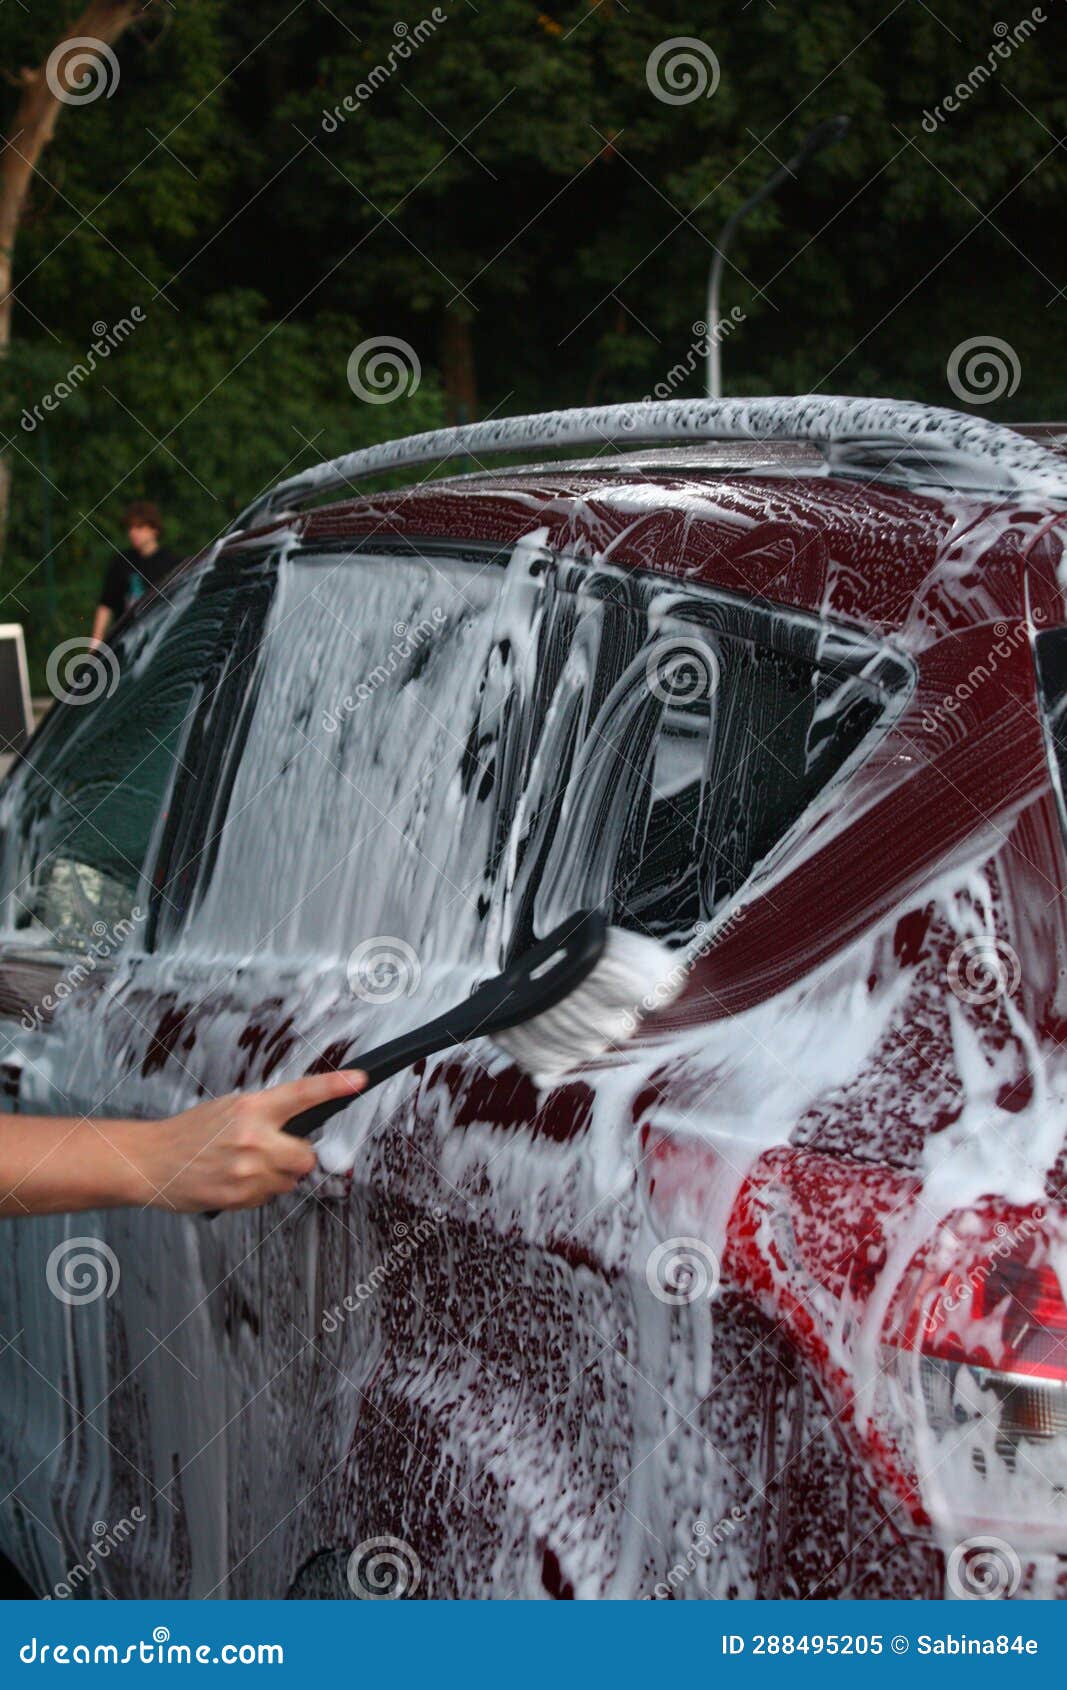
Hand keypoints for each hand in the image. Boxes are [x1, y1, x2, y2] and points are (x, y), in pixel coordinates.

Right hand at [127, 1072, 365, 1212]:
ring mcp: (247, 1170)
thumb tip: (298, 1124)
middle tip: (275, 1151)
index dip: (335, 1086)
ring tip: (245, 1166)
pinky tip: (235, 1180)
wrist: (152, 1161)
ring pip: (289, 1181)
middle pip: (307, 1156)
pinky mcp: (238, 1196)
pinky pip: (269, 1198)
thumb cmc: (190, 1132)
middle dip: (297, 1156)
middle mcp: (253, 1137)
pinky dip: (259, 1191)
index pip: (302, 1094)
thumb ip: (266, 1114)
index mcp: (252, 1108)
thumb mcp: (229, 1109)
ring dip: (276, 1176)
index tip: (360, 1080)